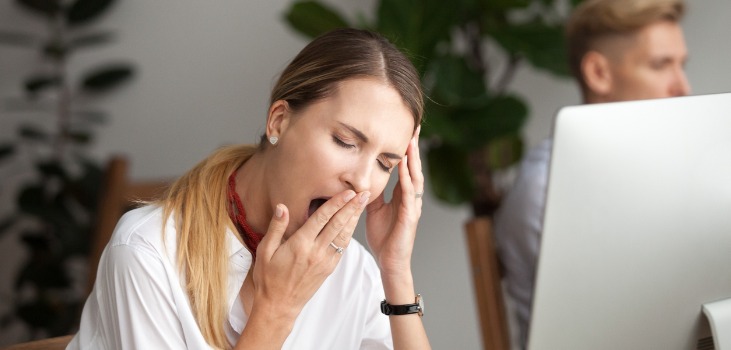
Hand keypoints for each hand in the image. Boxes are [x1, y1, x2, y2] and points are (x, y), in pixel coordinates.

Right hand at [251, 190, 368, 318]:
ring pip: (344, 236)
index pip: (322, 218)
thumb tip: (283, 207)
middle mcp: (316, 252)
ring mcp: (324, 261)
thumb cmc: (268, 278)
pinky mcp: (329, 269)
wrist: (279, 305)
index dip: (336, 203)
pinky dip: (349, 233)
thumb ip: (276, 228)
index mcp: (300, 244)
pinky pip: (342, 248)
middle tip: (364, 193)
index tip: (348, 192)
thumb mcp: (265, 251)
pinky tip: (353, 224)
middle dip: (352, 207)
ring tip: (363, 204)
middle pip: (338, 224)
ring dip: (354, 218)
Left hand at [365, 127, 422, 276]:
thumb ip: (371, 192)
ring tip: (412, 142)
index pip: (406, 167)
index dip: (406, 149)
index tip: (406, 130)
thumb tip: (361, 177)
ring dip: (413, 160)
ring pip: (415, 177)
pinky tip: (405, 169)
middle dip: (414, 147)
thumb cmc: (383, 237)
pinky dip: (407, 180)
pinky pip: (409, 195)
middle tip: (415, 126)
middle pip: (414, 167)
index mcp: (402, 195)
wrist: (389, 261)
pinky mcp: (410, 216)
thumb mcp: (373, 209)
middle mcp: (410, 197)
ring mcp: (412, 206)